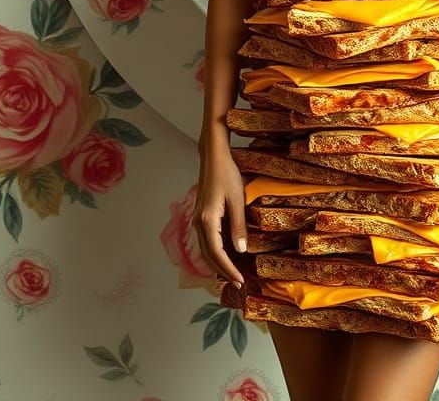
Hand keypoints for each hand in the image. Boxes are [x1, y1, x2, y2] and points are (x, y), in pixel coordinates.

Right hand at [194, 137, 248, 288]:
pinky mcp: (201, 215)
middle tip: (239, 282)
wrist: (213, 156)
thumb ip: (238, 225)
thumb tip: (241, 250)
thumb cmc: (226, 173)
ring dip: (219, 262)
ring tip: (234, 272)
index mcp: (207, 220)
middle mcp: (198, 223)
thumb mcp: (237, 199)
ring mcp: (198, 219)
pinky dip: (216, 251)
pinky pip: (207, 240)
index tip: (240, 280)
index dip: (228, 269)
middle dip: (223, 270)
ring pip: (206, 249)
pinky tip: (228, 254)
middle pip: (208, 255)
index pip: (216, 253)